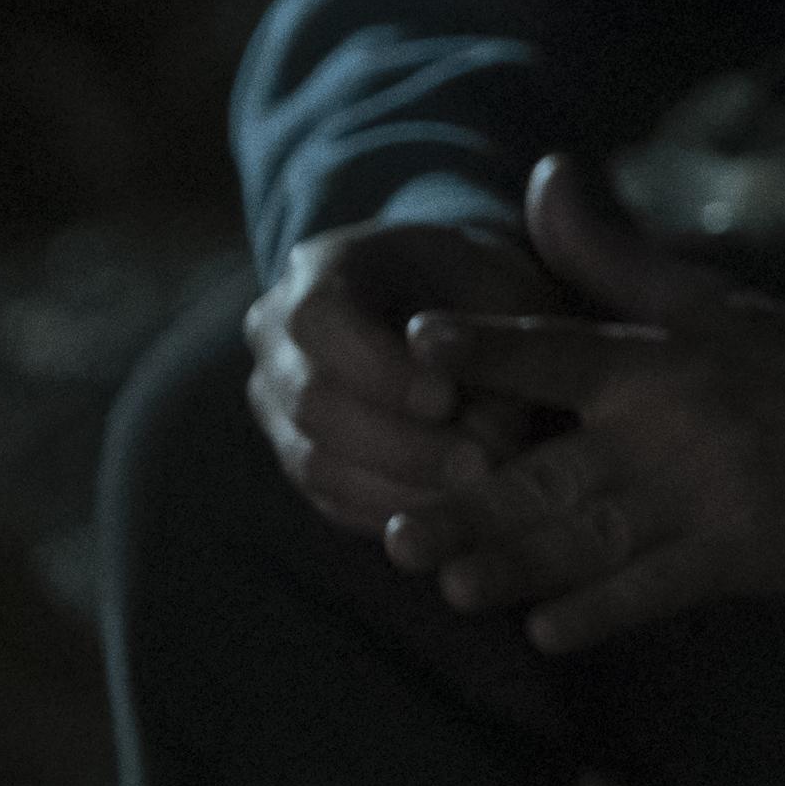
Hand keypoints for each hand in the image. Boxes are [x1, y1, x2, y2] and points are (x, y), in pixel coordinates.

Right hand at [245, 214, 561, 531]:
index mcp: (319, 269)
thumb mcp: (505, 292)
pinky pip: (330, 498)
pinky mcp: (300, 456)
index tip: (447, 398)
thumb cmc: (485, 288)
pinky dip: (390, 511)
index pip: (320, 320)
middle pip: (310, 400)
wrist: (457, 304)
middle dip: (398, 442)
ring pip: (314, 462)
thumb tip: (484, 439)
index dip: (378, 367)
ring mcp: (278, 402)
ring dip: (397, 487)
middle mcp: (279, 338)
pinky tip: (450, 515)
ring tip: (474, 496)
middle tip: (477, 466)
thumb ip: (498, 351)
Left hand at [376, 155, 784, 654]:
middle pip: (555, 470)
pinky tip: (549, 631)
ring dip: (523, 564)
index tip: (420, 342)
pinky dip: (607, 609)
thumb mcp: (703, 298)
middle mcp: (674, 424)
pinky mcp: (748, 550)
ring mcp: (711, 492)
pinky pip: (663, 586)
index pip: (559, 350)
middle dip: (475, 505)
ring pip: (596, 535)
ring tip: (454, 587)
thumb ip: (607, 251)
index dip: (491, 345)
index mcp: (656, 359)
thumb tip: (544, 170)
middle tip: (397, 536)